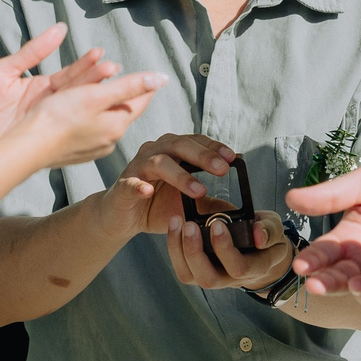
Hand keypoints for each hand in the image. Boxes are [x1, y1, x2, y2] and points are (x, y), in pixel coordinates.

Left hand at [0, 24, 110, 158]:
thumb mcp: (2, 71)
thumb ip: (32, 52)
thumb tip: (60, 29)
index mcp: (39, 88)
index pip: (69, 75)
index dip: (86, 65)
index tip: (101, 54)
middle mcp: (46, 106)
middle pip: (77, 91)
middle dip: (96, 79)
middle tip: (113, 68)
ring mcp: (44, 123)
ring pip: (74, 108)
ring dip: (92, 96)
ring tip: (110, 82)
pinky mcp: (39, 138)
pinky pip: (62, 127)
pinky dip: (79, 119)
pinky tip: (96, 113)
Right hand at [0, 68, 169, 193]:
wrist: (27, 147)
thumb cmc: (59, 117)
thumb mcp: (97, 94)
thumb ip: (131, 86)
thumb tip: (163, 78)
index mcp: (118, 125)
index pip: (141, 100)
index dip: (145, 84)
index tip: (150, 73)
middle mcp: (110, 140)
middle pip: (122, 109)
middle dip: (121, 90)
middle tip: (119, 73)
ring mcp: (93, 149)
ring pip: (105, 119)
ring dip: (103, 102)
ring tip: (98, 88)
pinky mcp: (77, 152)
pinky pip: (90, 129)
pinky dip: (88, 116)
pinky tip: (78, 111)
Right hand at [98, 133, 238, 238]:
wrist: (122, 218)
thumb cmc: (157, 206)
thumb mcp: (187, 206)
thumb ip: (209, 204)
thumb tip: (238, 211)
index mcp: (172, 151)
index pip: (195, 142)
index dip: (214, 147)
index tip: (233, 157)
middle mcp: (155, 152)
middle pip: (179, 145)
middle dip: (203, 156)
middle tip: (222, 169)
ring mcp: (137, 167)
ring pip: (159, 162)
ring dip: (181, 175)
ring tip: (199, 190)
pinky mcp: (123, 186)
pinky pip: (131, 183)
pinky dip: (139, 186)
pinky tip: (148, 191)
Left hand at [167, 191, 293, 291]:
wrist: (259, 254)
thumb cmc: (266, 239)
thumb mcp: (276, 229)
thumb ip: (270, 230)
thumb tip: (258, 235)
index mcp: (255, 268)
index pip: (239, 268)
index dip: (225, 248)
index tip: (217, 224)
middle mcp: (231, 279)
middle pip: (208, 278)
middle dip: (195, 252)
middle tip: (189, 225)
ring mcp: (214, 278)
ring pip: (190, 276)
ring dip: (179, 250)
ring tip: (177, 222)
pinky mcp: (199, 272)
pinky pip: (183, 268)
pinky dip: (174, 248)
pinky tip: (174, 227)